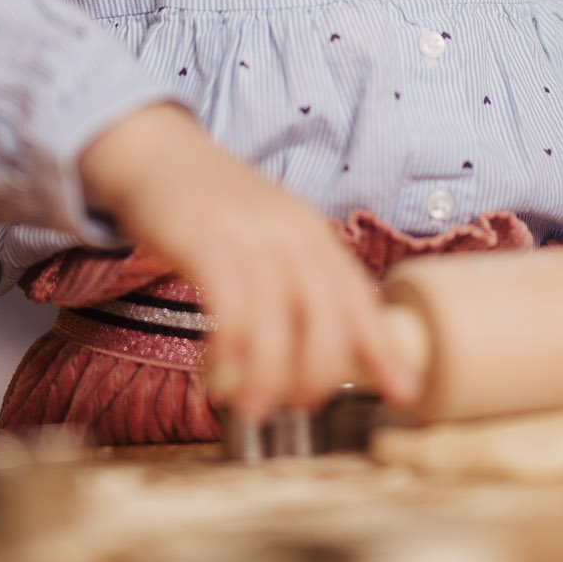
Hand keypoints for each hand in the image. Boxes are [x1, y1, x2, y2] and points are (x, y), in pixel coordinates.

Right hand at [79, 104, 419, 421]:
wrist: (158, 152)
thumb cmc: (216, 207)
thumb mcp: (271, 234)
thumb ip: (298, 281)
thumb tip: (325, 352)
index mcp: (312, 232)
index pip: (359, 294)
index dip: (383, 346)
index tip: (404, 392)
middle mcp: (288, 230)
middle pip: (326, 307)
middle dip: (322, 367)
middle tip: (305, 406)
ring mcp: (245, 231)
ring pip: (276, 311)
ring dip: (271, 369)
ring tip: (258, 409)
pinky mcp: (200, 237)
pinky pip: (227, 297)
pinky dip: (231, 340)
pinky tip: (221, 370)